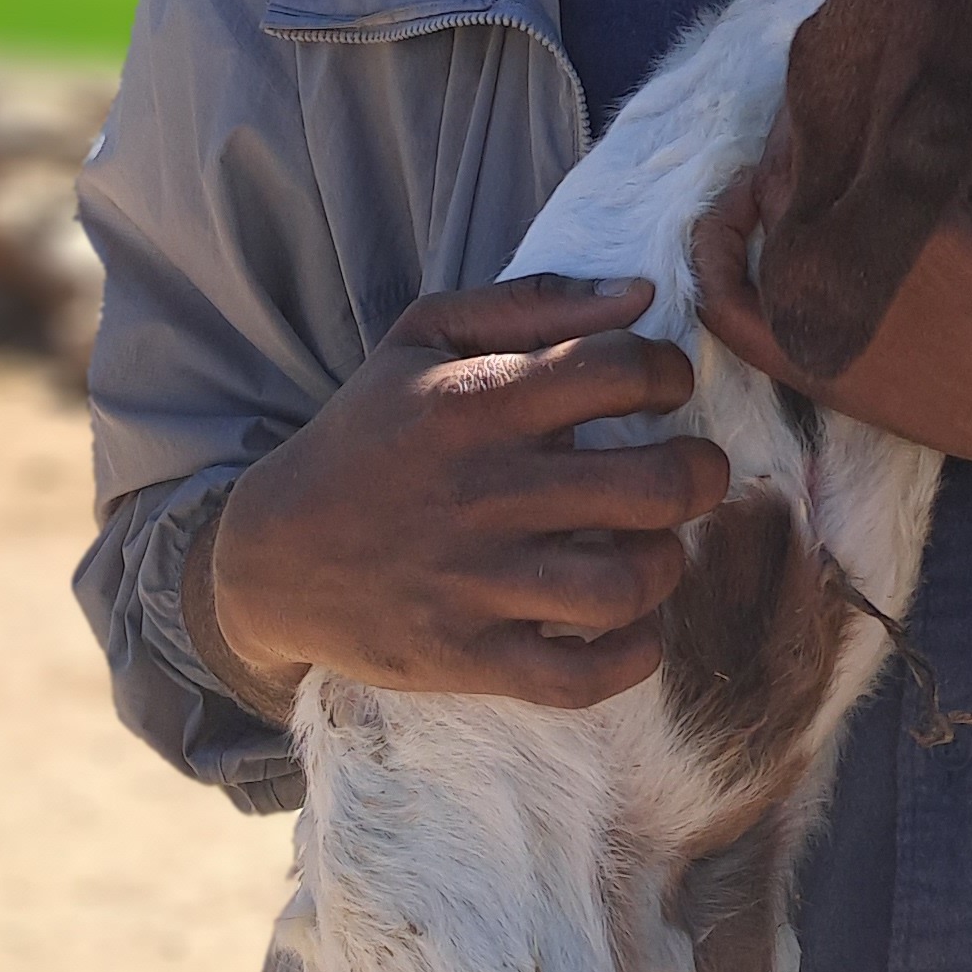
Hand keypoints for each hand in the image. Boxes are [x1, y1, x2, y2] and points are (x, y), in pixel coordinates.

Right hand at [206, 274, 730, 709]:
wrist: (269, 555)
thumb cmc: (365, 434)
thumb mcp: (421, 339)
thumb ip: (531, 302)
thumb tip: (639, 294)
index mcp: (477, 402)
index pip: (622, 368)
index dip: (669, 372)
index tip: (662, 390)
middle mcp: (485, 492)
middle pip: (656, 484)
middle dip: (701, 474)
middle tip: (690, 473)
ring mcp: (477, 583)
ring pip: (629, 583)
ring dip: (667, 564)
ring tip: (652, 545)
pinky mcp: (469, 658)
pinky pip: (581, 676)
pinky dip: (631, 656)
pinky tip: (631, 626)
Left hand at [692, 112, 971, 520]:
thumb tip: (921, 97)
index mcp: (921, 228)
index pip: (838, 128)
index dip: (837, 87)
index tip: (863, 63)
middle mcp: (859, 278)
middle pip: (791, 171)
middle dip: (803, 126)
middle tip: (840, 97)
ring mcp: (831, 328)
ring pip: (760, 224)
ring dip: (768, 177)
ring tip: (806, 147)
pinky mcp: (823, 368)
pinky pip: (734, 315)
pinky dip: (714, 262)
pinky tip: (728, 221)